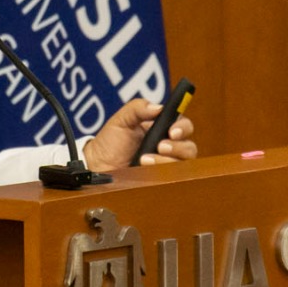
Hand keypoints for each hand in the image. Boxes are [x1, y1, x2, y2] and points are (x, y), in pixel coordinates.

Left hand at [82, 98, 197, 171]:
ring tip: (144, 159)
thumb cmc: (109, 142)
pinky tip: (145, 169)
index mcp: (161, 129)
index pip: (183, 126)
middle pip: (189, 147)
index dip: (183, 128)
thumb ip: (138, 108)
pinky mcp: (160, 179)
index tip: (172, 132)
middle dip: (178, 147)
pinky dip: (162, 173)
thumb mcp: (121, 119)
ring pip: (183, 164)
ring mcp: (165, 165)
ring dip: (166, 161)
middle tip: (160, 146)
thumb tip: (158, 107)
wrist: (98, 165)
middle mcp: (168, 147)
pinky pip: (172, 179)